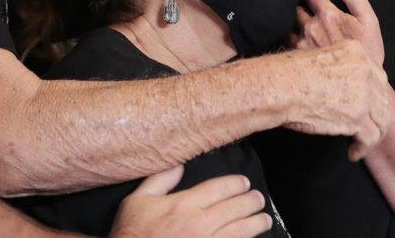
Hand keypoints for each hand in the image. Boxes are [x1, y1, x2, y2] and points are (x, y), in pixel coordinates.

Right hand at [111, 166, 271, 237]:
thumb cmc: (131, 234)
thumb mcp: (136, 201)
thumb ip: (160, 180)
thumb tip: (179, 164)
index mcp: (184, 204)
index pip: (219, 188)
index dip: (236, 184)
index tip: (244, 183)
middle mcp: (200, 224)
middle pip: (235, 208)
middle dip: (251, 202)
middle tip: (259, 199)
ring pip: (240, 231)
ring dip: (256, 224)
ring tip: (264, 219)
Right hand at [278, 40, 391, 160]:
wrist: (281, 87)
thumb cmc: (289, 74)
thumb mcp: (322, 56)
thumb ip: (341, 68)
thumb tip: (347, 89)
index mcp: (358, 52)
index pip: (377, 78)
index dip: (373, 97)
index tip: (368, 110)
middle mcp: (366, 71)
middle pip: (382, 100)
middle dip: (376, 117)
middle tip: (366, 130)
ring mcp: (365, 95)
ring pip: (380, 121)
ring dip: (372, 135)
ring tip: (361, 144)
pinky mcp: (358, 117)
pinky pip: (370, 138)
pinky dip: (363, 148)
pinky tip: (353, 153)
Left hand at [294, 0, 384, 64]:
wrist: (357, 81)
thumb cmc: (366, 52)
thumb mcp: (370, 23)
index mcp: (329, 15)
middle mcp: (311, 27)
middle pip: (298, 7)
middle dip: (303, 9)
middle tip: (311, 15)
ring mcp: (302, 42)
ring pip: (291, 24)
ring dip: (296, 25)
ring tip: (306, 30)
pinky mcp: (297, 56)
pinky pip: (288, 41)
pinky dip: (293, 39)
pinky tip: (302, 43)